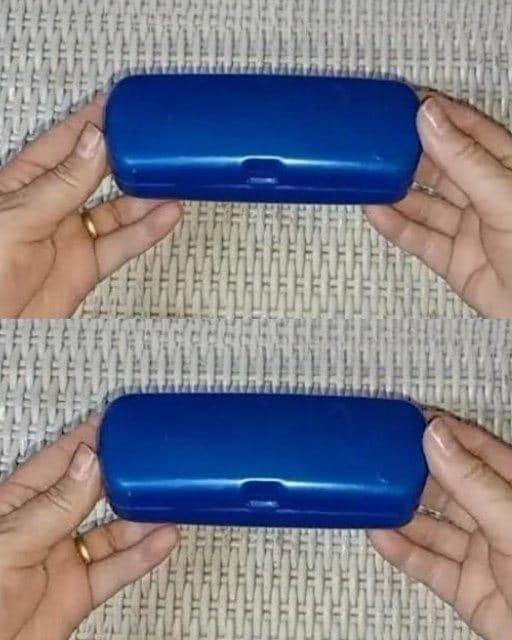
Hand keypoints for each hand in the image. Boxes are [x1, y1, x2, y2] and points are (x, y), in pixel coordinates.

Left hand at [0, 96, 181, 316]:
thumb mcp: (21, 216)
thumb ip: (63, 183)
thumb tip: (96, 143)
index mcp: (25, 183)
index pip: (64, 143)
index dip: (94, 123)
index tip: (123, 108)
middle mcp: (51, 205)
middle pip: (97, 174)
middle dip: (127, 158)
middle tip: (157, 144)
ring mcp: (71, 236)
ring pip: (117, 210)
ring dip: (145, 198)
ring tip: (172, 181)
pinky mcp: (87, 266)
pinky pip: (122, 244)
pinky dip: (147, 232)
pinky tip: (166, 216)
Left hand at [0, 416, 178, 639]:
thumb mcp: (12, 544)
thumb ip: (55, 505)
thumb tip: (90, 461)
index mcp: (19, 505)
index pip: (59, 461)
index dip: (90, 440)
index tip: (119, 424)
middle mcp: (44, 527)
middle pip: (92, 491)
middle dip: (123, 475)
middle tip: (154, 460)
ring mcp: (64, 558)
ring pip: (112, 530)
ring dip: (141, 518)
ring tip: (167, 504)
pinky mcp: (79, 591)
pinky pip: (117, 568)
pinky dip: (143, 555)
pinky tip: (162, 540)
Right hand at [364, 94, 511, 317]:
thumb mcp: (504, 196)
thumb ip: (464, 160)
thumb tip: (430, 120)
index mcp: (507, 170)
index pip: (470, 133)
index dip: (439, 116)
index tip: (406, 103)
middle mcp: (487, 196)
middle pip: (441, 168)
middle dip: (410, 155)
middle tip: (378, 143)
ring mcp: (468, 228)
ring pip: (425, 204)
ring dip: (397, 193)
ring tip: (369, 179)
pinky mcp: (452, 260)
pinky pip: (419, 239)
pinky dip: (396, 227)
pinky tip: (376, 212)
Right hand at [370, 413, 511, 639]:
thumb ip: (473, 483)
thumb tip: (436, 437)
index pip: (477, 452)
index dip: (444, 435)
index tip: (408, 422)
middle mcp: (498, 519)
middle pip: (449, 487)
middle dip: (414, 474)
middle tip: (380, 461)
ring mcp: (481, 555)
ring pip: (433, 526)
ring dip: (402, 514)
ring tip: (371, 498)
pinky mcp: (465, 588)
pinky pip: (428, 565)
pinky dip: (402, 552)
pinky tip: (380, 537)